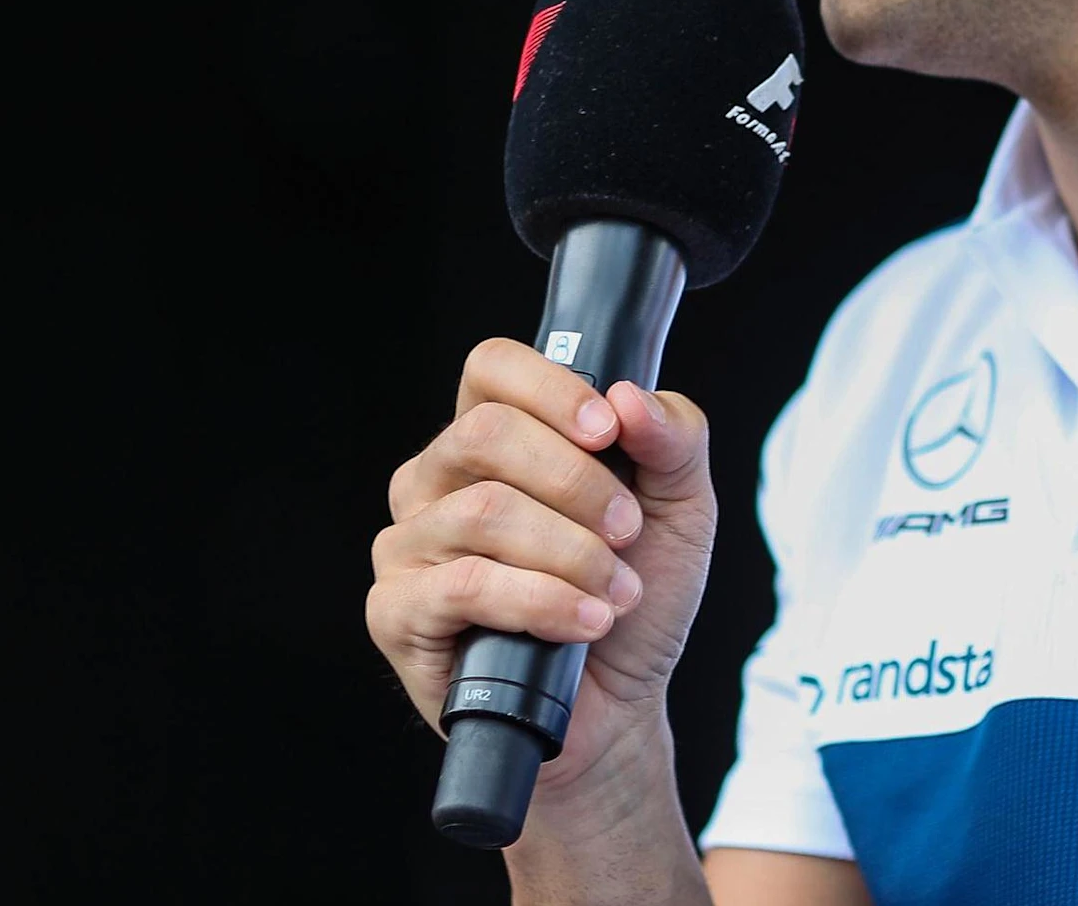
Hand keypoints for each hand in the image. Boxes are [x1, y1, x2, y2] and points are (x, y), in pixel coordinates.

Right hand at [368, 339, 717, 806]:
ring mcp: (408, 545)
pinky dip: (540, 602)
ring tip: (616, 593)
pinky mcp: (396, 612)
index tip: (609, 431)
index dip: (551, 389)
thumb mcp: (681, 509)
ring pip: (481, 510)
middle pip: (485, 433)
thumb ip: (673, 439)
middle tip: (628, 532)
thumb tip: (630, 397)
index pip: (491, 368)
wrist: (619, 708)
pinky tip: (584, 622)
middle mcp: (436, 482)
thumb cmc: (632, 599)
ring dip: (570, 553)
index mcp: (491, 440)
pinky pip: (463, 586)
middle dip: (577, 483)